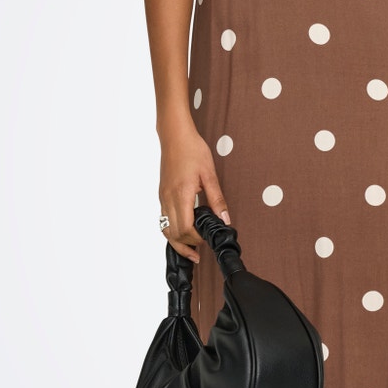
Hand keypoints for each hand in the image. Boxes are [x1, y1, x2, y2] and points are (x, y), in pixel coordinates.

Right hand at [158, 127, 230, 261]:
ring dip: (177, 241)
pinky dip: (172, 230)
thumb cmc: (192, 150)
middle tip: (201, 252)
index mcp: (181, 194)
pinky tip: (182, 232)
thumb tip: (225, 219)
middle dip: (187, 245)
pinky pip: (164, 219)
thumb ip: (217, 199)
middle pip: (173, 233)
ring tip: (190, 250)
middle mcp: (168, 198)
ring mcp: (163, 197)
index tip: (208, 239)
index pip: (185, 228)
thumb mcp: (209, 174)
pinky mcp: (162, 194)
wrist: (175, 135)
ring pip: (165, 229)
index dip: (196, 239)